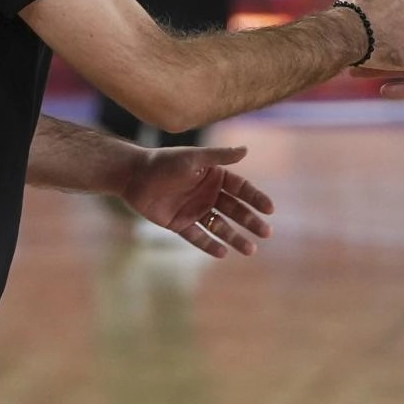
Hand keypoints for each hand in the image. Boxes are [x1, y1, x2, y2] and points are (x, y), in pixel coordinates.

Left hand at [121, 144, 273, 257]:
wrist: (133, 176)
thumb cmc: (164, 162)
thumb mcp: (193, 157)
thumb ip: (218, 156)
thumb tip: (246, 150)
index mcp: (215, 176)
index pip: (242, 189)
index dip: (256, 198)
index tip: (270, 209)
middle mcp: (208, 194)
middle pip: (235, 210)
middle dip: (251, 221)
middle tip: (266, 233)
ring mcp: (195, 210)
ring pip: (220, 227)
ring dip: (235, 237)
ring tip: (250, 250)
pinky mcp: (180, 224)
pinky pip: (198, 237)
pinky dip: (210, 245)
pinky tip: (223, 253)